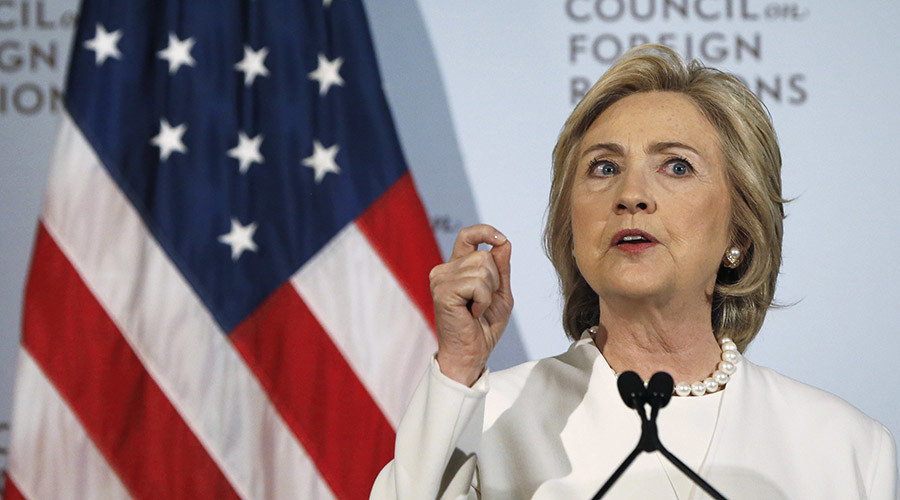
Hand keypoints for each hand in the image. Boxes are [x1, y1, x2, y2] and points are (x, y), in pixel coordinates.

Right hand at [430, 224, 512, 385]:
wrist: (472, 353)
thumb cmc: (484, 327)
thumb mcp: (500, 293)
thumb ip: (501, 268)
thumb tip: (504, 242)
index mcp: (457, 267)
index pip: (468, 235)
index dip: (486, 231)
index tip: (501, 240)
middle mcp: (444, 269)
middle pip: (484, 255)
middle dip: (494, 280)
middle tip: (483, 303)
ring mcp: (441, 279)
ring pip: (482, 267)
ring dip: (489, 293)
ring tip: (477, 309)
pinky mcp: (443, 291)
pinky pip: (477, 284)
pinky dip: (483, 300)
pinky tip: (473, 313)